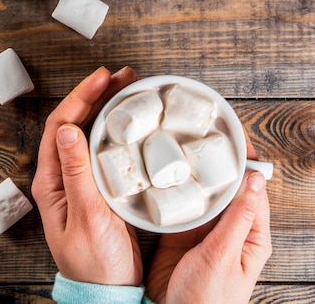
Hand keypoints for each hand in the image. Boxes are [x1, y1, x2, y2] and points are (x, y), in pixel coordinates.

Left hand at [32, 66, 141, 285]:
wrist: (108, 291)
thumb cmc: (95, 263)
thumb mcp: (87, 217)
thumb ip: (76, 174)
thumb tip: (65, 129)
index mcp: (51, 182)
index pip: (59, 127)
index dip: (78, 99)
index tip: (100, 79)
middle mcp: (62, 177)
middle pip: (74, 125)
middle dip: (96, 96)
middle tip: (122, 76)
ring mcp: (80, 181)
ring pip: (90, 135)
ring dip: (107, 109)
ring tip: (130, 89)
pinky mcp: (98, 189)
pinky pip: (104, 151)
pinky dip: (116, 131)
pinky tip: (132, 122)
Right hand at [146, 135, 271, 302]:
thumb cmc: (208, 300)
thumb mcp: (223, 256)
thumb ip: (237, 218)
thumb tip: (254, 180)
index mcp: (250, 234)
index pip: (253, 190)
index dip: (246, 162)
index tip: (236, 137)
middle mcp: (229, 229)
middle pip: (227, 188)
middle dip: (218, 163)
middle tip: (203, 135)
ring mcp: (204, 231)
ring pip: (202, 195)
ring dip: (194, 175)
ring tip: (182, 149)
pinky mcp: (181, 234)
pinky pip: (181, 207)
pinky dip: (176, 192)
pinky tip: (167, 177)